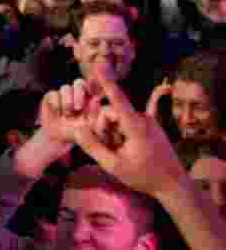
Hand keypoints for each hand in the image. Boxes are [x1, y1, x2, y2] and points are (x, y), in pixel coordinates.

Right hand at [14, 79, 95, 178]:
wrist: (59, 139)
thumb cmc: (79, 133)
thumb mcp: (90, 126)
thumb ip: (95, 114)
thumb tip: (96, 100)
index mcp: (89, 98)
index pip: (93, 86)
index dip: (93, 86)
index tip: (93, 94)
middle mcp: (76, 93)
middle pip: (79, 82)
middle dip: (79, 94)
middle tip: (79, 108)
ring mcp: (63, 94)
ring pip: (66, 88)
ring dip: (67, 102)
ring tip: (68, 114)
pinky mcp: (51, 97)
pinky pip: (53, 94)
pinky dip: (56, 104)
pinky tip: (58, 113)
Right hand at [74, 73, 186, 198]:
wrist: (173, 184)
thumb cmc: (144, 177)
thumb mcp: (114, 166)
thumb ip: (93, 146)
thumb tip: (77, 128)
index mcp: (136, 126)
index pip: (117, 100)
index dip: (107, 81)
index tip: (100, 64)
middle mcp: (143, 118)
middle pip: (109, 114)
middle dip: (103, 130)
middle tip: (112, 151)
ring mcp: (147, 120)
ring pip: (116, 119)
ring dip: (112, 134)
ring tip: (122, 152)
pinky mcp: (149, 124)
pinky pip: (125, 122)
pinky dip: (120, 134)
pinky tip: (126, 149)